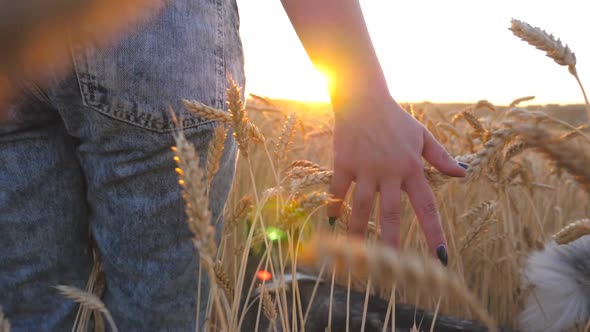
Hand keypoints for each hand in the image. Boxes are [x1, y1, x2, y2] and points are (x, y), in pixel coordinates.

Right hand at [327, 95, 465, 262]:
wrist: (363, 99)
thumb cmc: (395, 118)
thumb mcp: (422, 136)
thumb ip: (441, 157)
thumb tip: (463, 173)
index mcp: (411, 168)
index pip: (426, 206)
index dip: (433, 232)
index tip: (440, 256)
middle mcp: (389, 171)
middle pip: (391, 213)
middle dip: (392, 242)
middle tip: (394, 269)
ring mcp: (365, 168)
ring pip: (362, 206)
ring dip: (359, 231)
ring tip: (357, 255)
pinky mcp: (344, 163)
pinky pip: (338, 190)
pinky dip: (335, 206)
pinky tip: (333, 223)